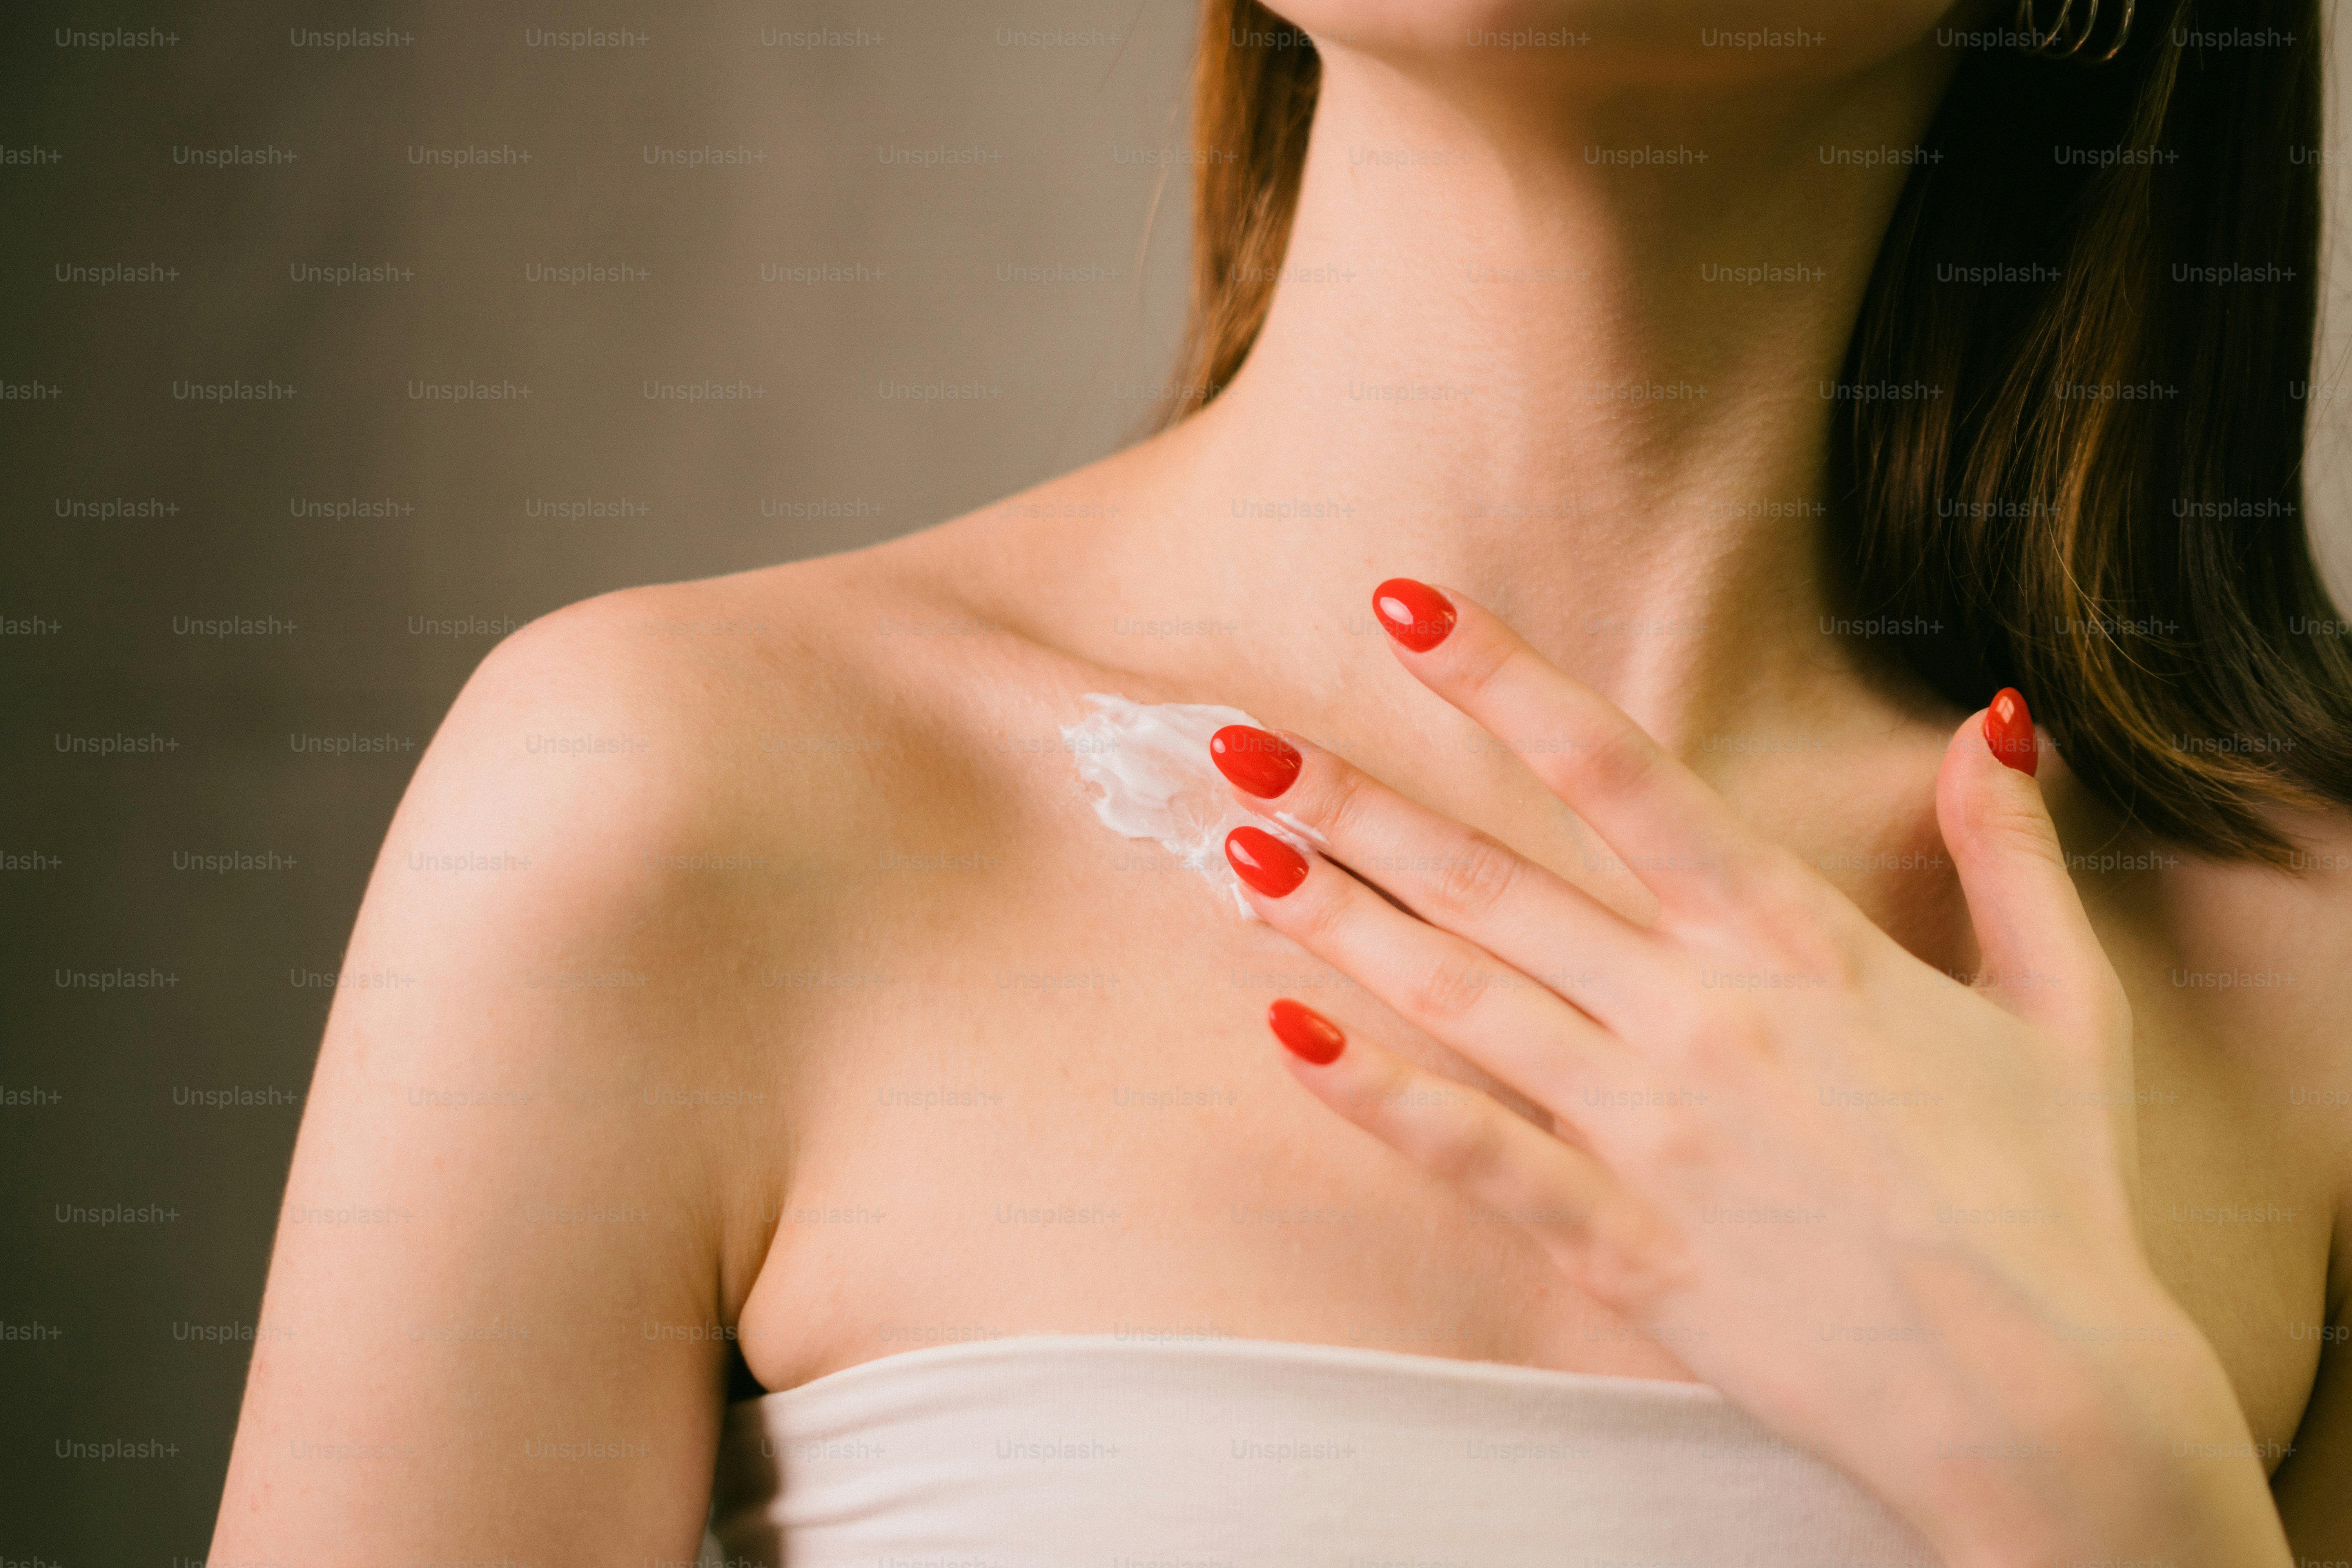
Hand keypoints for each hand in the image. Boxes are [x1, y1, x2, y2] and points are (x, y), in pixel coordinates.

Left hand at [1210, 578, 2290, 1567]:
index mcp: (1796, 943)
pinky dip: (1373, 1093)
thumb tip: (1995, 725)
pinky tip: (1281, 1032)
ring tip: (1231, 851)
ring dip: (1334, 918)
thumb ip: (2013, 856)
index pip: (1622, 773)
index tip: (1403, 610)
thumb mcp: (2064, 1007)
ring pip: (1459, 994)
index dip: (1504, 681)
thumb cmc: (2050, 1205)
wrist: (2046, 1402)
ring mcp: (1652, 1129)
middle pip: (1494, 878)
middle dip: (1354, 802)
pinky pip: (1472, 1152)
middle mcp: (1702, 1015)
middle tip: (1235, 739)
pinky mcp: (1623, 1240)